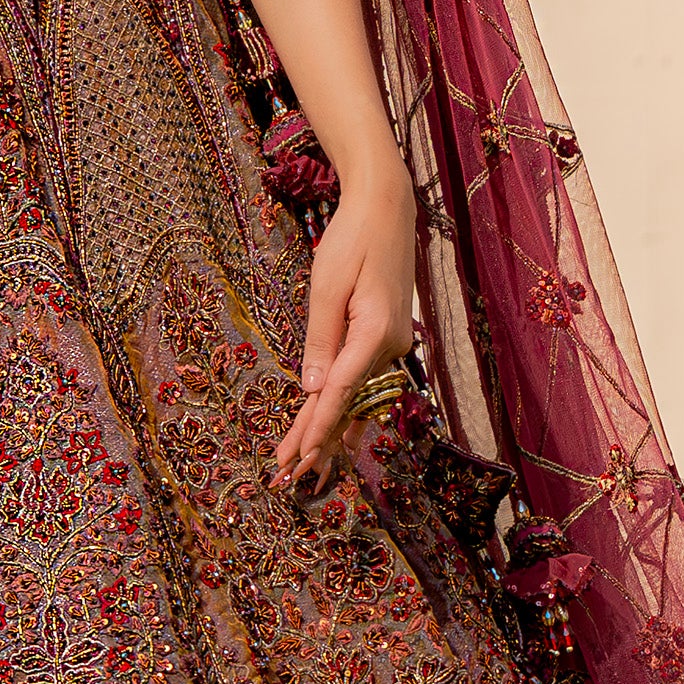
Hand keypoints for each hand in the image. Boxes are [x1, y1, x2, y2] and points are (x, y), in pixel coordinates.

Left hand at [274, 165, 416, 489]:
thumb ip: (320, 341)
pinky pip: (362, 378)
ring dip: (330, 426)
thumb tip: (311, 389)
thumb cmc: (352, 240)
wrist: (387, 209)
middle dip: (319, 439)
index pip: (341, 392)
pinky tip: (336, 434)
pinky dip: (345, 404)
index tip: (301, 459)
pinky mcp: (388, 337)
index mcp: (376, 333)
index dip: (318, 429)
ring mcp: (393, 343)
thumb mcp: (326, 286)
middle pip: (348, 401)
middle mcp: (392, 346)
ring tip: (305, 463)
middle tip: (290, 474)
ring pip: (355, 394)